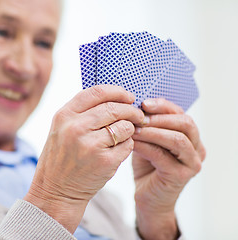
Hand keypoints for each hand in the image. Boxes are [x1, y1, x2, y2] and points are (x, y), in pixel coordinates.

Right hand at [24, 85, 143, 232]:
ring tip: (124, 136)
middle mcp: (75, 127)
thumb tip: (115, 99)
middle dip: (131, 110)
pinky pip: (127, 145)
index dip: (117, 92)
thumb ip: (82, 112)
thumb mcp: (61, 129)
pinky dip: (127, 146)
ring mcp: (90, 145)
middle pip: (114, 107)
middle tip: (138, 116)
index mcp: (64, 115)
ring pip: (124, 126)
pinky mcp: (104, 161)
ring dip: (129, 129)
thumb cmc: (61, 158)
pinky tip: (118, 151)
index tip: (128, 96)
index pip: (97, 92)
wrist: (56, 191)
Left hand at [132, 98, 205, 239]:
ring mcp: (192, 163)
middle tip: (138, 116)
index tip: (143, 103)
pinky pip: (162, 155)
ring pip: (177, 138)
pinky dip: (145, 146)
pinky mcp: (181, 176)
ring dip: (153, 131)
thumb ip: (148, 127)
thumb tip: (133, 107)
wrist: (148, 198)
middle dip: (160, 117)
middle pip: (185, 123)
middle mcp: (197, 149)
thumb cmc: (147, 168)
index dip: (162, 106)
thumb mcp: (149, 142)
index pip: (181, 114)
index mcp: (191, 137)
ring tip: (134, 128)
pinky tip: (132, 142)